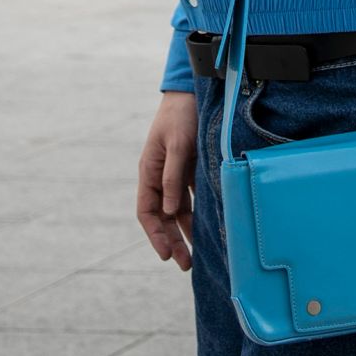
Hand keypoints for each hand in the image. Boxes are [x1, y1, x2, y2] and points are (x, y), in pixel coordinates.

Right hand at [136, 91, 197, 271]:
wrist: (193, 91)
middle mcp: (160, 176)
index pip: (148, 211)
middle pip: (164, 216)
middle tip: (185, 265)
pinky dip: (197, 213)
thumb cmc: (181, 115)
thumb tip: (169, 211)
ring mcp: (175, 173)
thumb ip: (172, 177)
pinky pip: (192, 197)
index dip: (155, 235)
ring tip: (197, 254)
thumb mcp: (177, 145)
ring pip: (178, 210)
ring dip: (186, 231)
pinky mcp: (191, 168)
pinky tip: (207, 227)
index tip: (166, 254)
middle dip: (172, 241)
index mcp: (149, 171)